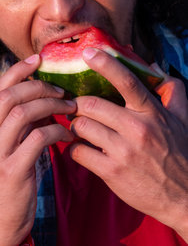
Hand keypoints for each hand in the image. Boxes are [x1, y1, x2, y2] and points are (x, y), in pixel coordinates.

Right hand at [0, 54, 75, 245]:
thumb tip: (41, 98)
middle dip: (38, 86)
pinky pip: (36, 139)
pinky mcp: (11, 171)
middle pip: (8, 97)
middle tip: (61, 90)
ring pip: (21, 113)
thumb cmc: (7, 181)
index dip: (18, 70)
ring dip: (49, 105)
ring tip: (68, 107)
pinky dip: (56, 130)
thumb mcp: (5, 149)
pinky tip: (67, 133)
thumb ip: (17, 124)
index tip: (38, 59)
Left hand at [69, 47, 187, 240]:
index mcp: (152, 112)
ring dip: (75, 125)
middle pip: (91, 103)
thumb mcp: (183, 118)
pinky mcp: (112, 172)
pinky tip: (81, 148)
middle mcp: (137, 129)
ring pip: (82, 126)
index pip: (127, 81)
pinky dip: (74, 147)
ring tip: (80, 127)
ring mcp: (123, 152)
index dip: (105, 64)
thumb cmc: (180, 153)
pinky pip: (79, 152)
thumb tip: (152, 66)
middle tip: (77, 106)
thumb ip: (171, 89)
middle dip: (79, 103)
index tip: (88, 52)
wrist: (184, 198)